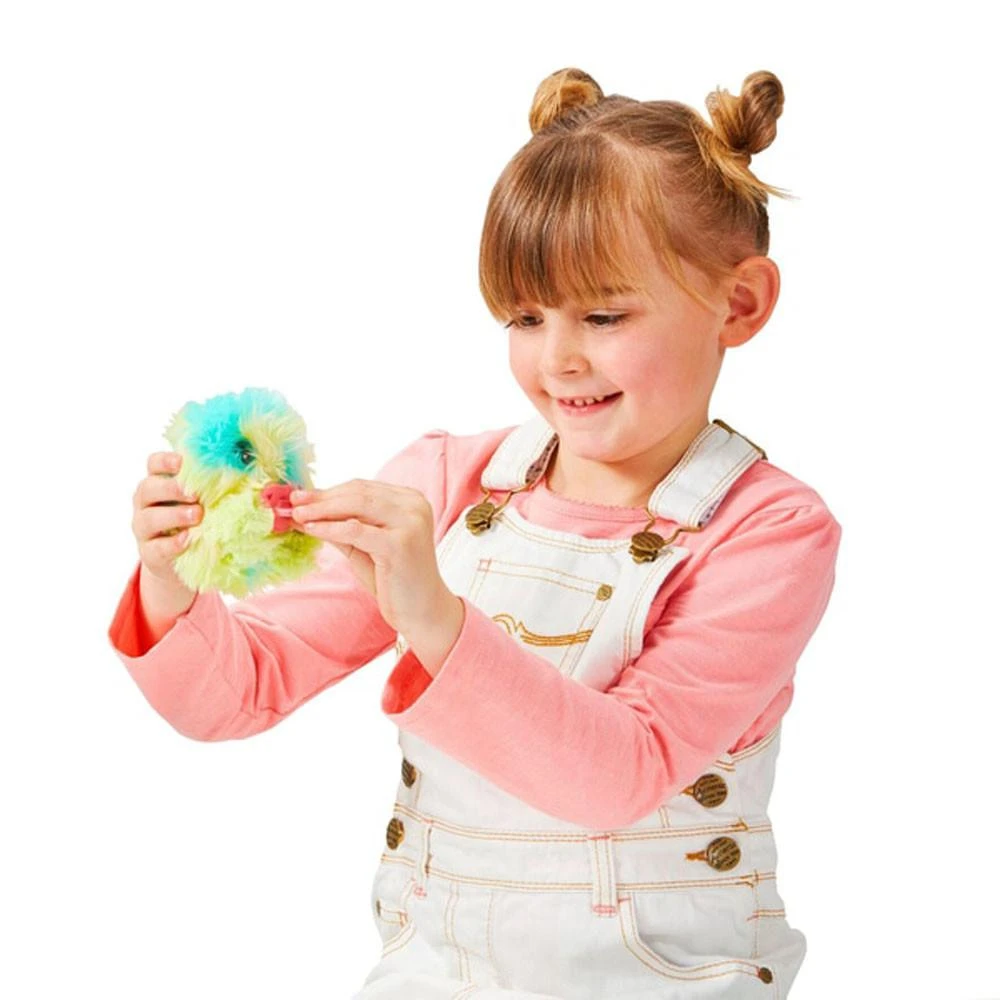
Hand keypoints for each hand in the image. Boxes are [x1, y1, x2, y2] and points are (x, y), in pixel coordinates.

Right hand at [131, 451, 201, 590]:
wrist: (180, 560)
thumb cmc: (195, 520)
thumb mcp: (201, 500)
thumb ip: (211, 486)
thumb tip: (242, 470)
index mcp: (158, 483)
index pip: (153, 464)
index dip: (165, 461)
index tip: (182, 463)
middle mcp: (146, 503)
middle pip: (148, 489)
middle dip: (172, 489)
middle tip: (195, 494)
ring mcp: (144, 529)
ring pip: (149, 518)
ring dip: (174, 515)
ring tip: (197, 515)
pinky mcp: (149, 553)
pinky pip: (156, 547)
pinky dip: (172, 544)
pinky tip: (187, 539)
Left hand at [290, 479, 456, 637]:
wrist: (422, 611)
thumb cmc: (394, 579)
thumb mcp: (363, 546)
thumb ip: (340, 526)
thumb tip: (303, 511)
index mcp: (410, 500)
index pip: (362, 488)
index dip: (328, 491)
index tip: (299, 496)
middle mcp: (415, 505)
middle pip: (359, 492)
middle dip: (322, 497)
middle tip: (292, 502)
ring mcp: (410, 522)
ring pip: (357, 505)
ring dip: (322, 509)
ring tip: (297, 514)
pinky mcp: (400, 543)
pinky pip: (356, 529)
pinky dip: (330, 528)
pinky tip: (311, 529)